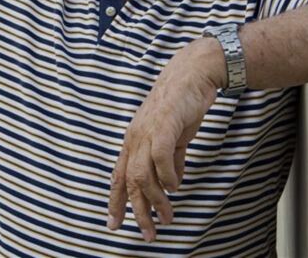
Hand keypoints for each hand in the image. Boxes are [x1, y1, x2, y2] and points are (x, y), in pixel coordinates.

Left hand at [107, 37, 225, 241]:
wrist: (193, 72)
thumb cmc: (182, 102)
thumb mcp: (173, 135)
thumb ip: (170, 157)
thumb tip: (172, 182)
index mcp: (134, 139)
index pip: (118, 174)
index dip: (115, 201)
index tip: (114, 224)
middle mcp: (135, 136)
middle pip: (129, 181)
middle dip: (137, 211)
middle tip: (148, 234)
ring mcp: (147, 130)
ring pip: (142, 174)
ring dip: (155, 200)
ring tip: (167, 217)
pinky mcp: (163, 124)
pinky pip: (160, 157)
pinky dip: (167, 176)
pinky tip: (176, 186)